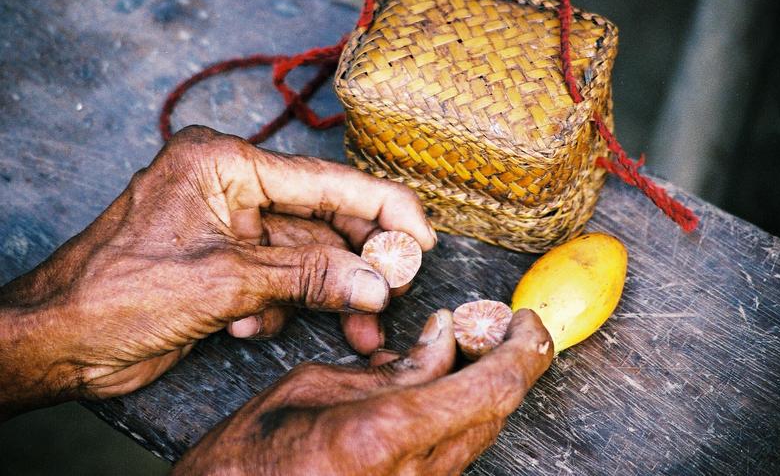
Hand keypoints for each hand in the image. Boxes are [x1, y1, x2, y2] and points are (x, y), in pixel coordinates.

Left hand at [0, 126, 434, 416]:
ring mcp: (228, 226)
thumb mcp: (225, 282)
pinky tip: (246, 328)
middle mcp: (230, 187)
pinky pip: (278, 280)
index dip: (381, 207)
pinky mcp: (225, 263)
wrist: (56, 342)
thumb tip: (375, 283)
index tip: (422, 235)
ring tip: (359, 335)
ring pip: (304, 257)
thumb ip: (307, 276)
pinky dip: (277, 309)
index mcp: (224, 164)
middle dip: (356, 264)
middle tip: (394, 294)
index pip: (323, 181)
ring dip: (324, 297)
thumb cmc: (115, 293)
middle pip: (320, 220)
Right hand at [174, 309, 553, 474]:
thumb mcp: (313, 387)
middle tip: (497, 326)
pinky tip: (439, 388)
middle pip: (496, 413)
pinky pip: (455, 453)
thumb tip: (443, 339)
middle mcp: (414, 474)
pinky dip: (462, 413)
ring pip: (480, 434)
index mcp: (387, 434)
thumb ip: (392, 367)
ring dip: (487, 387)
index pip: (489, 389)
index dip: (522, 351)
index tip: (525, 321)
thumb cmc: (251, 455)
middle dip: (509, 363)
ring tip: (469, 350)